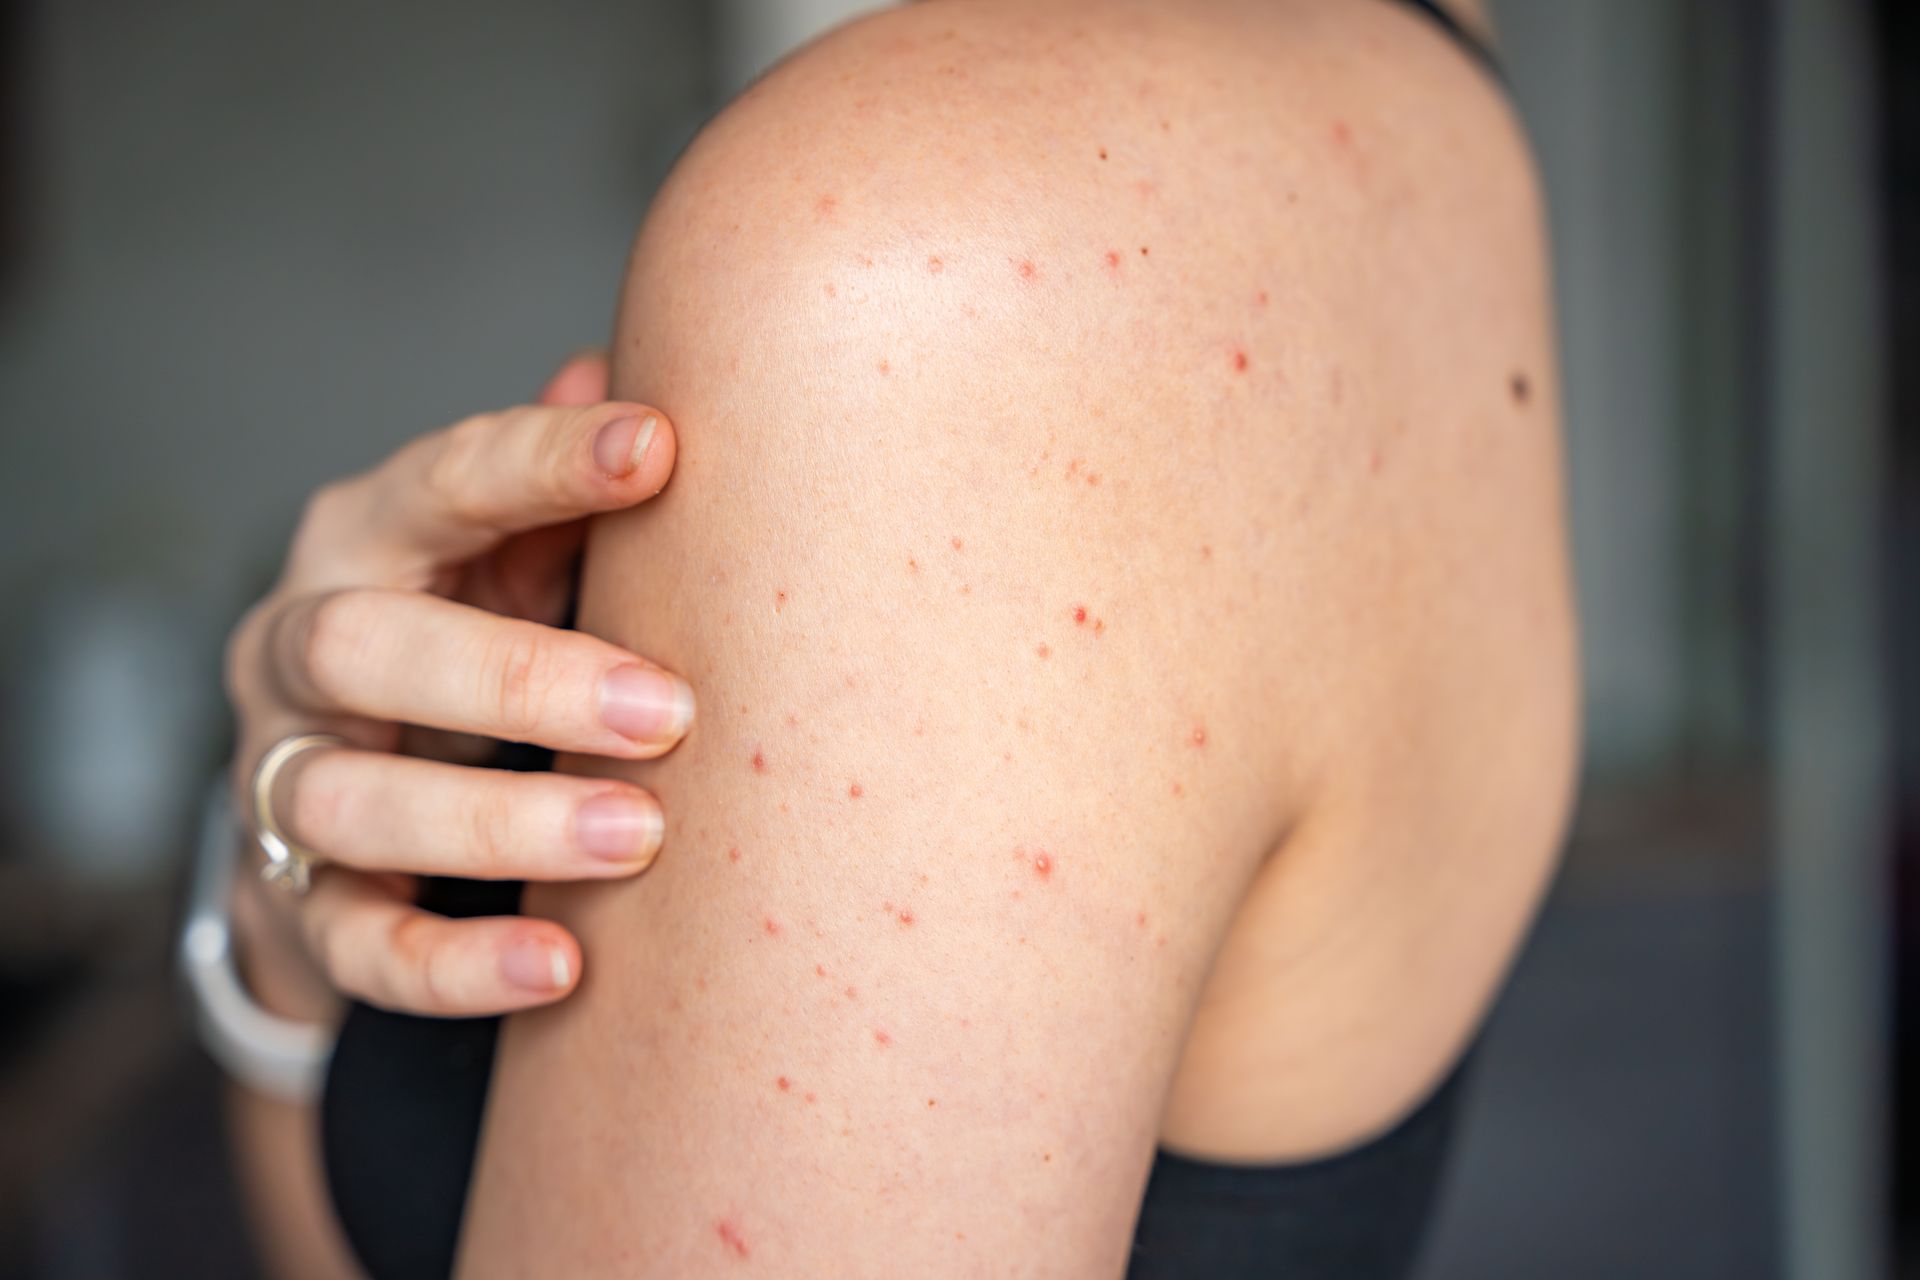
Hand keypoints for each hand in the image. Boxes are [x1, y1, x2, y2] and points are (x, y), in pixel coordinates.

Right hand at [223, 352, 691, 1019]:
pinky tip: (561, 966)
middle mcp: (304, 644)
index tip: (661, 451)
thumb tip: (641, 377)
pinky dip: (454, 964)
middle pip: (363, 644)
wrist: (374, 793)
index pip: (443, 482)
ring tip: (636, 837)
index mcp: (372, 535)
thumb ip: (577, 488)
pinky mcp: (303, 899)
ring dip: (498, 820)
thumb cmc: (484, 632)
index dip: (544, 462)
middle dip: (519, 676)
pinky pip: (355, 942)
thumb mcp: (525, 550)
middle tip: (667, 709)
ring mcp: (287, 773)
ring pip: (350, 798)